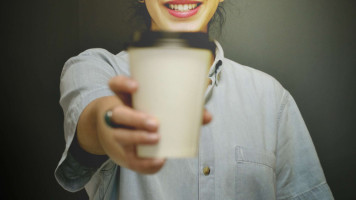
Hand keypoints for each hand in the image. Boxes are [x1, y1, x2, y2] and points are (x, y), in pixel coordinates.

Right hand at [97, 76, 211, 173]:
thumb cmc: (146, 117)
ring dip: (138, 138)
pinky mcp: (124, 153)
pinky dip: (145, 162)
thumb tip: (207, 116)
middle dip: (135, 119)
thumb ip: (183, 109)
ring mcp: (117, 135)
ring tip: (156, 139)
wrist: (121, 138)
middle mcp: (117, 116)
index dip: (122, 84)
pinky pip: (131, 159)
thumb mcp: (156, 108)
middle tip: (155, 123)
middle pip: (118, 114)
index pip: (115, 85)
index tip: (136, 86)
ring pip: (121, 136)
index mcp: (125, 99)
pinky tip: (159, 160)